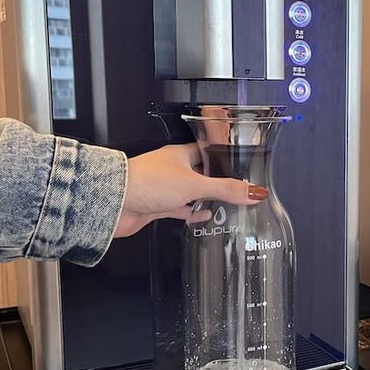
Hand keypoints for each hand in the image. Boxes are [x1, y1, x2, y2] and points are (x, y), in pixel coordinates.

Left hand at [115, 143, 266, 237]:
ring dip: (206, 199)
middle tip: (238, 188)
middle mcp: (173, 169)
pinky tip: (203, 217)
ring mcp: (165, 188)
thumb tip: (254, 191)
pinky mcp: (158, 206)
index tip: (241, 163)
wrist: (115, 202)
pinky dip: (192, 213)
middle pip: (202, 173)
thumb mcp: (195, 185)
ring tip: (226, 204)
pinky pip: (180, 208)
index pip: (208, 151)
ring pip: (192, 192)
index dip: (224, 157)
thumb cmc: (146, 182)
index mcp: (181, 155)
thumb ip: (225, 189)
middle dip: (218, 181)